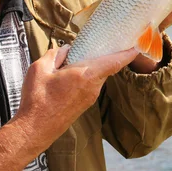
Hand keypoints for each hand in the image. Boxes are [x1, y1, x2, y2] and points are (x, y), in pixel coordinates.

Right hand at [14, 45, 137, 153]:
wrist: (34, 130)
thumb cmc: (37, 99)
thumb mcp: (40, 68)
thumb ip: (55, 54)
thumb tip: (65, 50)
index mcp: (86, 75)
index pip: (114, 62)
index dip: (128, 53)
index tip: (137, 45)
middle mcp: (93, 87)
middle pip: (106, 67)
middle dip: (107, 54)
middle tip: (104, 40)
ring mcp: (89, 98)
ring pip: (97, 76)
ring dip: (93, 65)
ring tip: (79, 55)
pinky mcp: (83, 105)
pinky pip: (91, 84)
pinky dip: (87, 75)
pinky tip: (72, 72)